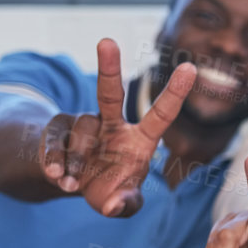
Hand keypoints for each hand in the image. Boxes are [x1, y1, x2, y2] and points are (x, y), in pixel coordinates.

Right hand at [40, 39, 194, 217]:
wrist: (70, 184)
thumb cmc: (106, 188)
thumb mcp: (121, 202)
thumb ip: (126, 205)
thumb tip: (115, 206)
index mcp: (138, 139)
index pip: (160, 115)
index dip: (175, 93)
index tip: (191, 68)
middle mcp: (112, 125)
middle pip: (110, 94)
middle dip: (109, 67)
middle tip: (106, 42)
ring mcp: (84, 124)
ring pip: (81, 132)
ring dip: (78, 160)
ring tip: (72, 184)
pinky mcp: (57, 130)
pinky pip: (56, 140)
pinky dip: (55, 158)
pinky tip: (56, 174)